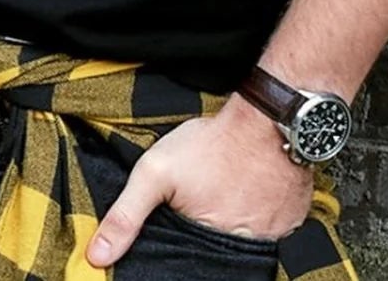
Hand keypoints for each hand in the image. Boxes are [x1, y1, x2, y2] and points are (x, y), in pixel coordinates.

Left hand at [85, 97, 313, 267]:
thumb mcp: (155, 172)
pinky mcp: (291, 225)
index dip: (179, 255)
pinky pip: (272, 235)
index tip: (179, 234)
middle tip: (203, 211)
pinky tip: (249, 200)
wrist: (266, 120)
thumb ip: (125, 215)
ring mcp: (271, 240)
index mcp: (206, 247)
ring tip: (225, 203)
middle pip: (216, 259)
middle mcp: (242, 252)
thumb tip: (96, 257)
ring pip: (245, 248)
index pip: (187, 268)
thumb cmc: (210, 145)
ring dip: (234, 231)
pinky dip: (260, 223)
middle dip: (206, 242)